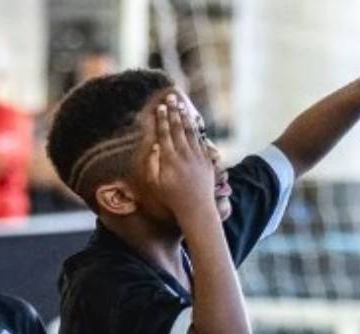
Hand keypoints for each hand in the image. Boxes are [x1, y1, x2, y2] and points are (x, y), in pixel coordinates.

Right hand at [145, 95, 216, 221]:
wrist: (197, 209)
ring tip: (182, 105)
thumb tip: (154, 146)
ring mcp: (197, 156)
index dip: (162, 119)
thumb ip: (152, 164)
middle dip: (174, 111)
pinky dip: (197, 130)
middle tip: (171, 98)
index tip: (160, 108)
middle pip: (178, 128)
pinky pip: (201, 141)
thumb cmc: (172, 198)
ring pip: (191, 132)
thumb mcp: (155, 184)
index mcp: (169, 159)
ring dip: (185, 117)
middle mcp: (184, 154)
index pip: (164, 133)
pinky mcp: (207, 161)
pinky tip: (194, 123)